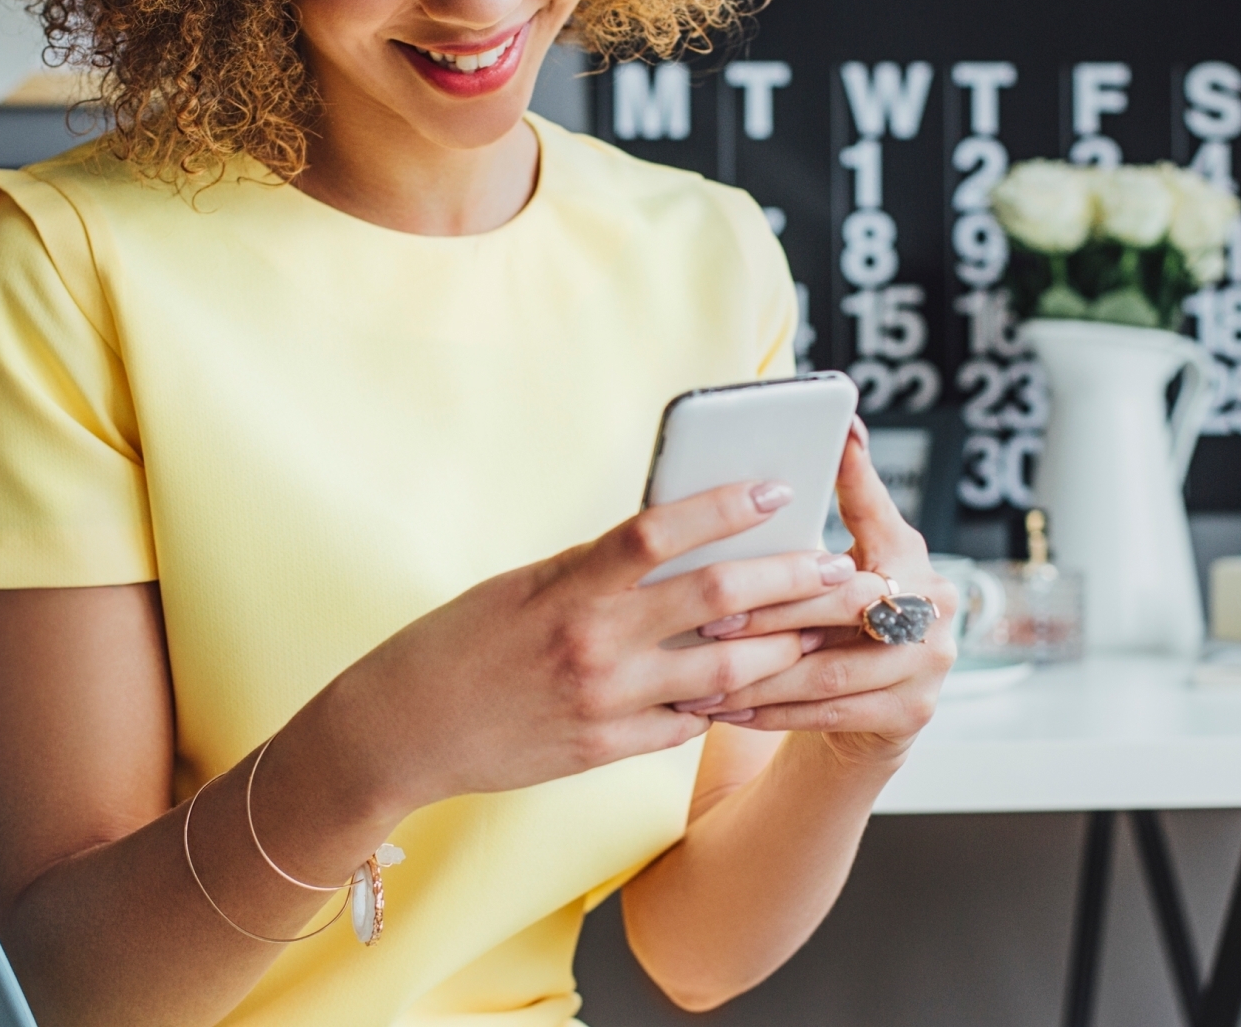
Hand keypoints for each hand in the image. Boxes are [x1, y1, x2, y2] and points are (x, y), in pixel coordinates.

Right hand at [323, 480, 860, 812]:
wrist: (400, 731)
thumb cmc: (456, 642)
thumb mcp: (523, 583)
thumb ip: (596, 566)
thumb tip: (672, 538)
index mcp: (568, 586)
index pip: (659, 531)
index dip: (725, 506)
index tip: (777, 490)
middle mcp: (593, 642)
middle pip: (717, 601)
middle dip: (792, 581)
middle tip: (841, 568)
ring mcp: (605, 702)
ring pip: (723, 672)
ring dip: (783, 648)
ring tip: (822, 629)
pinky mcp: (605, 750)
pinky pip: (686, 724)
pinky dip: (724, 702)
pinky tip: (757, 685)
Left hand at [705, 422, 956, 767]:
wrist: (870, 716)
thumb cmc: (831, 629)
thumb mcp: (826, 576)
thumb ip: (803, 538)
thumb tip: (760, 474)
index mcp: (908, 553)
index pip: (877, 510)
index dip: (856, 474)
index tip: (837, 433)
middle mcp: (933, 602)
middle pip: (843, 601)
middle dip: (769, 613)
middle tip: (708, 620)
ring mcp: (929, 661)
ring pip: (830, 668)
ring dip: (759, 674)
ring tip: (702, 675)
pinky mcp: (912, 713)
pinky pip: (829, 713)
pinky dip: (772, 712)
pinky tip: (728, 710)